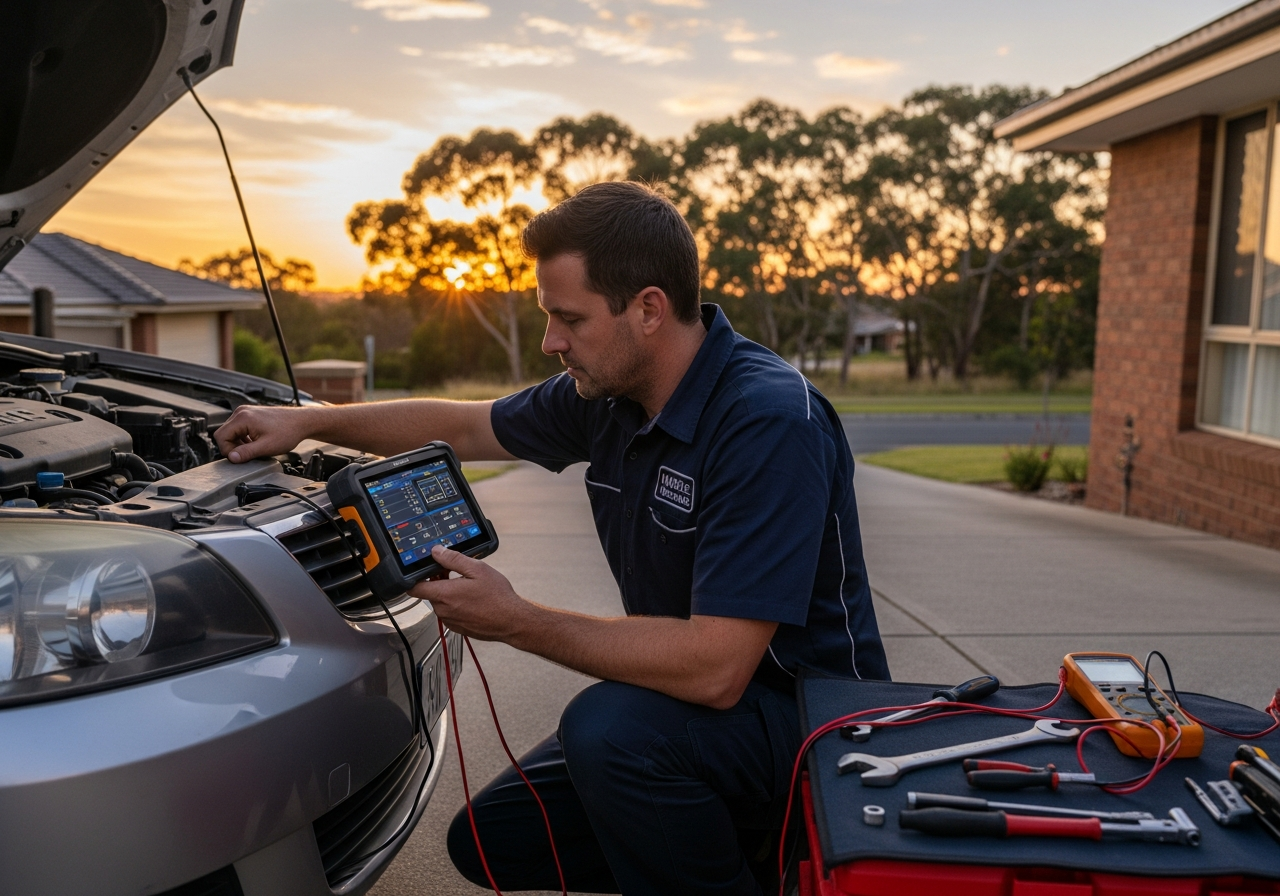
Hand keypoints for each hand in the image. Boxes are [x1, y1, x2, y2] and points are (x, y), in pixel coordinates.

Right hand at [214, 405, 313, 462]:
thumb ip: (246, 453)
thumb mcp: (266, 447)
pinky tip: (256, 443)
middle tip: (247, 455)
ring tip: (254, 448)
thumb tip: (231, 458)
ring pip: (231, 432)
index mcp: (242, 418)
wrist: (302, 422)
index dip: (227, 450)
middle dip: (232, 447)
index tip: (239, 458)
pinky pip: (239, 429)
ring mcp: (246, 412)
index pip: (220, 436)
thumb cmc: (288, 431)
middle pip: (224, 433)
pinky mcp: (251, 415)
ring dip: (239, 443)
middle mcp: (241, 412)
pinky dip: (244, 438)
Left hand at [409, 546, 528, 642]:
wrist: (511, 620)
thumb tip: (436, 552)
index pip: (414, 588)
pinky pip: (450, 613)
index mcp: (444, 595)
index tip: (421, 570)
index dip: (414, 577)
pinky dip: (456, 605)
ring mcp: (450, 621)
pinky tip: (472, 600)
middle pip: (429, 593)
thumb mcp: (477, 569)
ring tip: (468, 587)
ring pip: (440, 603)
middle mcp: (443, 610)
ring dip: (448, 594)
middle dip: (438, 582)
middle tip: (455, 574)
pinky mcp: (457, 628)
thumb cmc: (497, 597)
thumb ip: (453, 559)